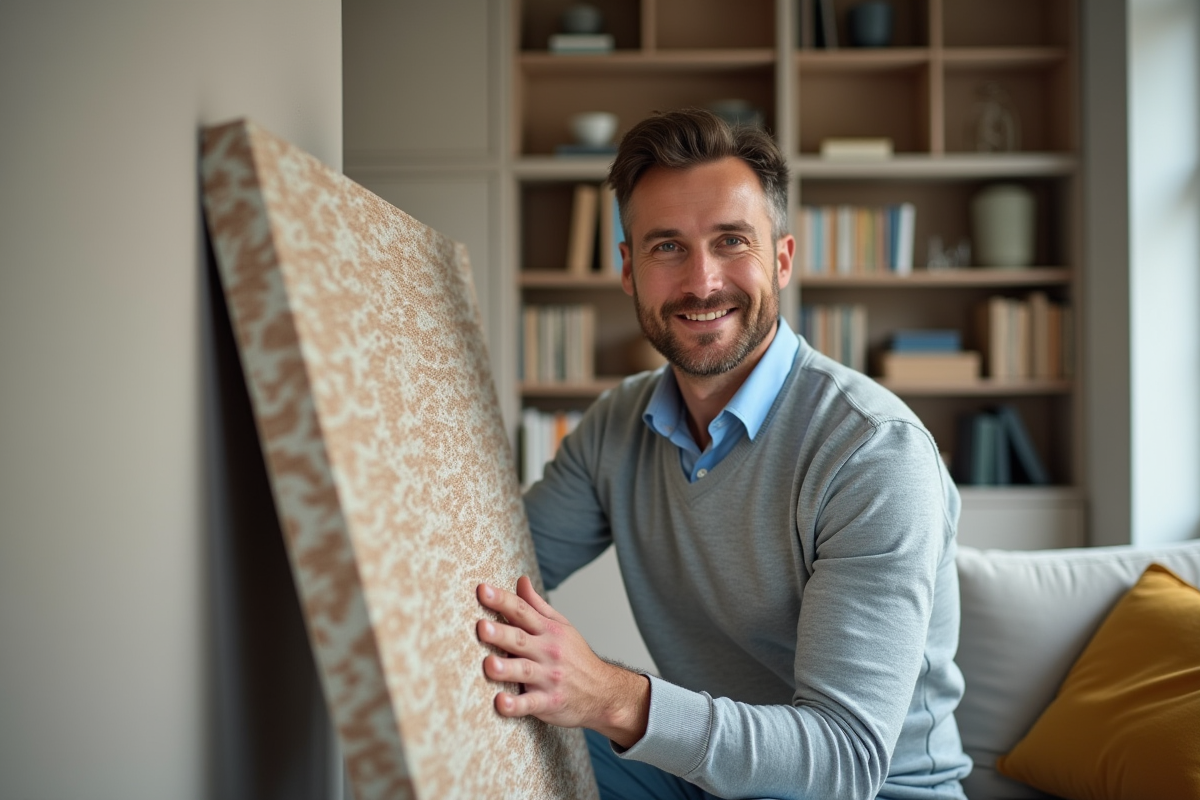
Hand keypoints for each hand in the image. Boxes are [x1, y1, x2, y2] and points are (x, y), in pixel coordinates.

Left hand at [476, 576, 649, 748]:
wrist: (603, 692)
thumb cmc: (576, 657)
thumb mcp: (561, 626)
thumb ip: (537, 605)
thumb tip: (520, 580)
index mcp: (548, 631)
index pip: (522, 611)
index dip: (502, 600)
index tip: (482, 590)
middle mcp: (548, 651)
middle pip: (520, 639)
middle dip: (500, 633)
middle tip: (481, 627)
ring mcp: (549, 678)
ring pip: (524, 671)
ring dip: (506, 668)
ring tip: (489, 665)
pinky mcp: (549, 702)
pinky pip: (531, 704)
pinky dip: (516, 705)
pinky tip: (501, 704)